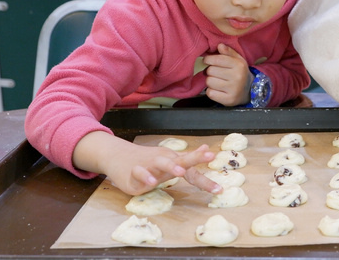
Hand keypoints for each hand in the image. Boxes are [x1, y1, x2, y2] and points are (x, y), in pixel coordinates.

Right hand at [73, 131, 220, 195]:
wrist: (119, 156)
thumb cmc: (149, 161)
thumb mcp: (169, 160)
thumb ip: (188, 158)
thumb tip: (207, 149)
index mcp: (174, 160)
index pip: (192, 169)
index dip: (205, 179)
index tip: (219, 189)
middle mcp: (164, 161)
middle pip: (182, 159)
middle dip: (195, 159)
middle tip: (209, 156)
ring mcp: (149, 165)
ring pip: (161, 163)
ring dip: (172, 166)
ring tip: (181, 172)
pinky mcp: (134, 173)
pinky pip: (140, 173)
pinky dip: (145, 176)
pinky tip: (151, 182)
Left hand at [202, 43, 250, 105]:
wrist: (249, 91)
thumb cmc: (239, 73)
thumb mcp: (237, 60)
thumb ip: (228, 52)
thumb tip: (219, 45)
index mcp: (239, 65)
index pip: (217, 59)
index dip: (208, 59)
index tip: (207, 61)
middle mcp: (237, 77)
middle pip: (210, 70)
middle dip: (210, 71)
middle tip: (215, 73)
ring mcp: (233, 89)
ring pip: (209, 82)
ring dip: (210, 81)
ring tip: (217, 81)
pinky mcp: (228, 100)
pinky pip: (210, 93)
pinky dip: (211, 91)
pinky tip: (218, 90)